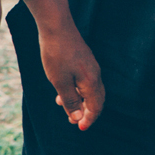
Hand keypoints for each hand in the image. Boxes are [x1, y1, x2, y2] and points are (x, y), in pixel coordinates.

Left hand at [34, 11, 104, 130]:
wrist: (56, 26)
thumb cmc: (56, 54)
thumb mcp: (60, 81)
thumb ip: (70, 100)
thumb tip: (78, 117)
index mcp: (91, 81)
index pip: (95, 107)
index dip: (88, 119)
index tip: (79, 128)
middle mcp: (95, 74)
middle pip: (97, 100)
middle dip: (87, 112)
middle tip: (73, 121)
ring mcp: (91, 66)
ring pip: (91, 90)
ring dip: (80, 101)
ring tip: (63, 105)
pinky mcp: (85, 60)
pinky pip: (86, 81)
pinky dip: (78, 90)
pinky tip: (63, 89)